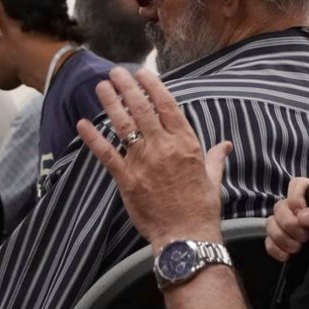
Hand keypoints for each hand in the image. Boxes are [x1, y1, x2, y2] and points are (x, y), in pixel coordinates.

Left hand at [77, 67, 230, 248]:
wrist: (186, 236)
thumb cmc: (201, 208)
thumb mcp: (212, 178)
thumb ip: (215, 157)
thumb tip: (225, 145)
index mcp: (185, 143)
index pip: (167, 105)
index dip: (152, 86)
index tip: (142, 73)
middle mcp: (163, 147)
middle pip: (142, 109)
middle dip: (127, 88)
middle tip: (115, 73)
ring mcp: (143, 162)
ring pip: (124, 125)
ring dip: (111, 103)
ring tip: (101, 87)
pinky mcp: (126, 179)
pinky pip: (107, 154)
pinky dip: (93, 138)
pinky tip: (83, 124)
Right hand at [264, 178, 308, 261]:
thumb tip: (303, 217)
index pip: (295, 185)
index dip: (294, 198)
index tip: (301, 213)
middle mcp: (297, 208)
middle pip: (280, 207)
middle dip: (288, 224)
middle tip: (304, 237)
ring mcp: (288, 225)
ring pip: (271, 223)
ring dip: (280, 237)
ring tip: (297, 248)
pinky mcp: (284, 242)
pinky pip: (269, 242)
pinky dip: (274, 248)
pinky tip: (287, 256)